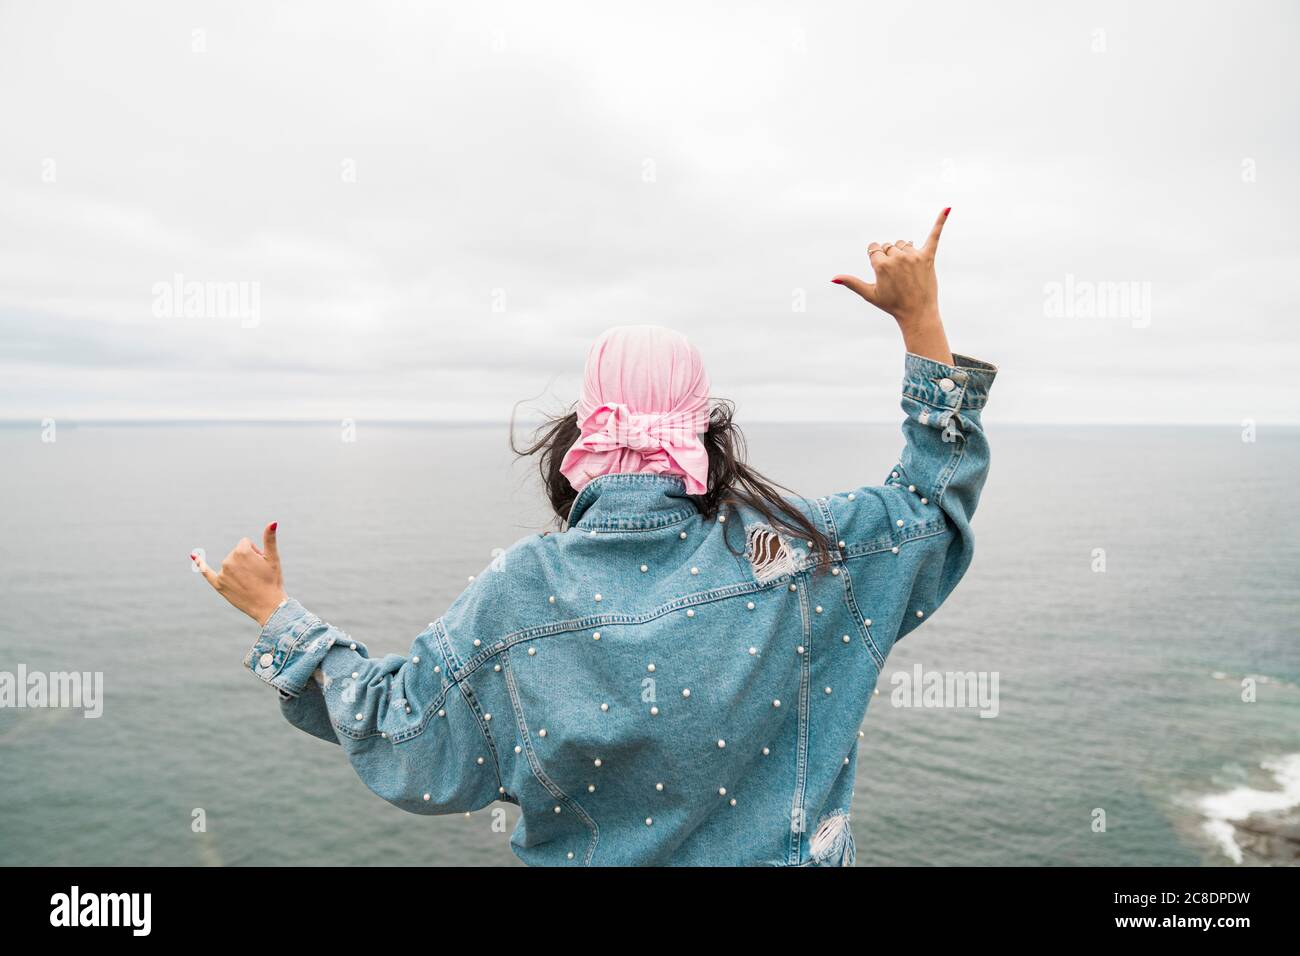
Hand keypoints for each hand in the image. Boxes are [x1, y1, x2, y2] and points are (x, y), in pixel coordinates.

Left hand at [193, 522, 286, 626]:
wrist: (268, 606)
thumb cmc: (273, 580)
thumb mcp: (273, 558)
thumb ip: (270, 538)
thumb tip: (273, 522)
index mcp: (241, 551)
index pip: (246, 543)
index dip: (256, 552)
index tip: (261, 564)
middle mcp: (229, 560)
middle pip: (237, 553)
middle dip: (247, 560)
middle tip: (257, 574)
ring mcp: (222, 573)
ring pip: (230, 563)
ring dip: (239, 569)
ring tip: (250, 581)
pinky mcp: (218, 585)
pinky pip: (207, 573)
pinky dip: (201, 564)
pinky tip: (193, 556)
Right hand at [832, 207, 953, 364]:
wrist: (917, 313)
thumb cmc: (892, 305)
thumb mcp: (869, 294)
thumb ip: (852, 282)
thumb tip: (833, 278)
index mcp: (881, 265)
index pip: (874, 250)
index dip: (876, 260)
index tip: (882, 272)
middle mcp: (897, 258)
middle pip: (888, 246)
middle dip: (889, 257)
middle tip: (896, 277)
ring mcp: (913, 256)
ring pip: (903, 244)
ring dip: (903, 252)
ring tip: (907, 271)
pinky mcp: (928, 257)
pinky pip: (934, 235)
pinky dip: (941, 221)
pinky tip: (948, 208)